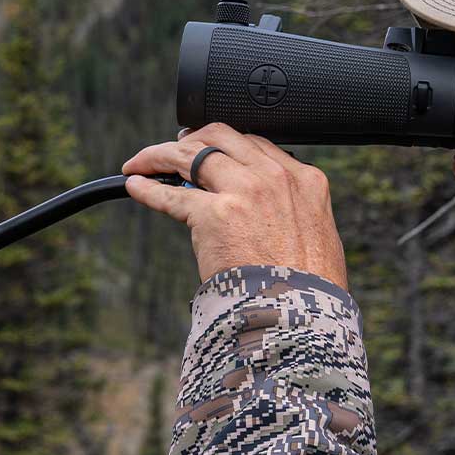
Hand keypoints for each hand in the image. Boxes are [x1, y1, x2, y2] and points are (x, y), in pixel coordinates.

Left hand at [122, 124, 349, 288]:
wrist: (300, 316)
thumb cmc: (311, 289)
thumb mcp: (320, 235)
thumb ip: (295, 211)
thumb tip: (271, 211)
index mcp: (305, 181)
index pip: (256, 144)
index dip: (226, 144)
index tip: (209, 149)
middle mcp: (274, 178)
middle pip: (221, 137)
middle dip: (192, 138)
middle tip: (173, 149)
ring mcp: (243, 192)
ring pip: (191, 154)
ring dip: (160, 155)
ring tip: (142, 163)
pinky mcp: (213, 215)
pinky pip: (170, 194)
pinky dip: (147, 187)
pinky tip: (134, 184)